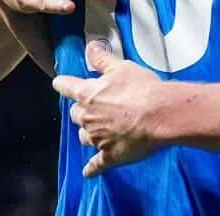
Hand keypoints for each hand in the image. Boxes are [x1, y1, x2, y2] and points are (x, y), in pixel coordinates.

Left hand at [53, 41, 163, 174]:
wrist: (160, 115)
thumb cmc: (142, 89)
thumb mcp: (122, 67)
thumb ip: (103, 59)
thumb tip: (90, 47)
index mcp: (88, 95)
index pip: (67, 87)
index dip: (63, 83)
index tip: (59, 83)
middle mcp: (88, 118)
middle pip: (74, 114)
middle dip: (80, 110)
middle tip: (92, 106)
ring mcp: (97, 139)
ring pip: (84, 136)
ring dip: (88, 132)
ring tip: (98, 130)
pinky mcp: (109, 156)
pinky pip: (96, 165)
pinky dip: (91, 168)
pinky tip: (88, 172)